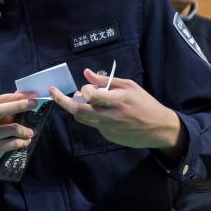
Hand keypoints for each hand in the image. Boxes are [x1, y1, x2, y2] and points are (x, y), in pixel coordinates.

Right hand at [0, 92, 36, 184]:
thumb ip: (10, 105)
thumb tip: (25, 93)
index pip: (1, 99)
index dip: (17, 96)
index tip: (32, 94)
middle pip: (1, 110)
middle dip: (19, 105)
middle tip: (34, 103)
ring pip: (12, 128)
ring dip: (26, 130)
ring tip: (31, 132)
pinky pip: (14, 143)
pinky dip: (24, 141)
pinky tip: (26, 141)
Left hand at [51, 69, 185, 163]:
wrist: (158, 128)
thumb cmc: (144, 103)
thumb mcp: (129, 86)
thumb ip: (106, 81)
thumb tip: (86, 73)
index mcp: (117, 100)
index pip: (90, 95)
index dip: (84, 90)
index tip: (87, 88)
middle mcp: (110, 116)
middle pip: (78, 110)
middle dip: (62, 101)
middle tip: (52, 92)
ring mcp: (108, 129)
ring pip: (82, 118)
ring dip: (77, 108)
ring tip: (83, 100)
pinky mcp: (108, 136)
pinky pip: (93, 125)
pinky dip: (93, 117)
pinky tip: (104, 113)